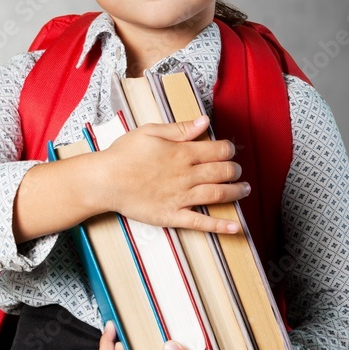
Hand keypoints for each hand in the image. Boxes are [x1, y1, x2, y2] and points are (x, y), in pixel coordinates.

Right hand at [98, 116, 247, 233]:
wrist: (104, 180)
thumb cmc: (123, 154)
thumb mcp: (149, 132)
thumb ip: (179, 128)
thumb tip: (204, 122)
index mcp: (182, 153)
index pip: (218, 151)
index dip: (229, 150)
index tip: (229, 150)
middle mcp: (186, 175)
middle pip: (223, 172)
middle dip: (235, 170)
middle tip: (237, 170)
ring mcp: (181, 197)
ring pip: (219, 194)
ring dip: (236, 192)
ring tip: (244, 190)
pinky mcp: (172, 215)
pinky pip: (201, 222)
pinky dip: (221, 226)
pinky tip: (236, 227)